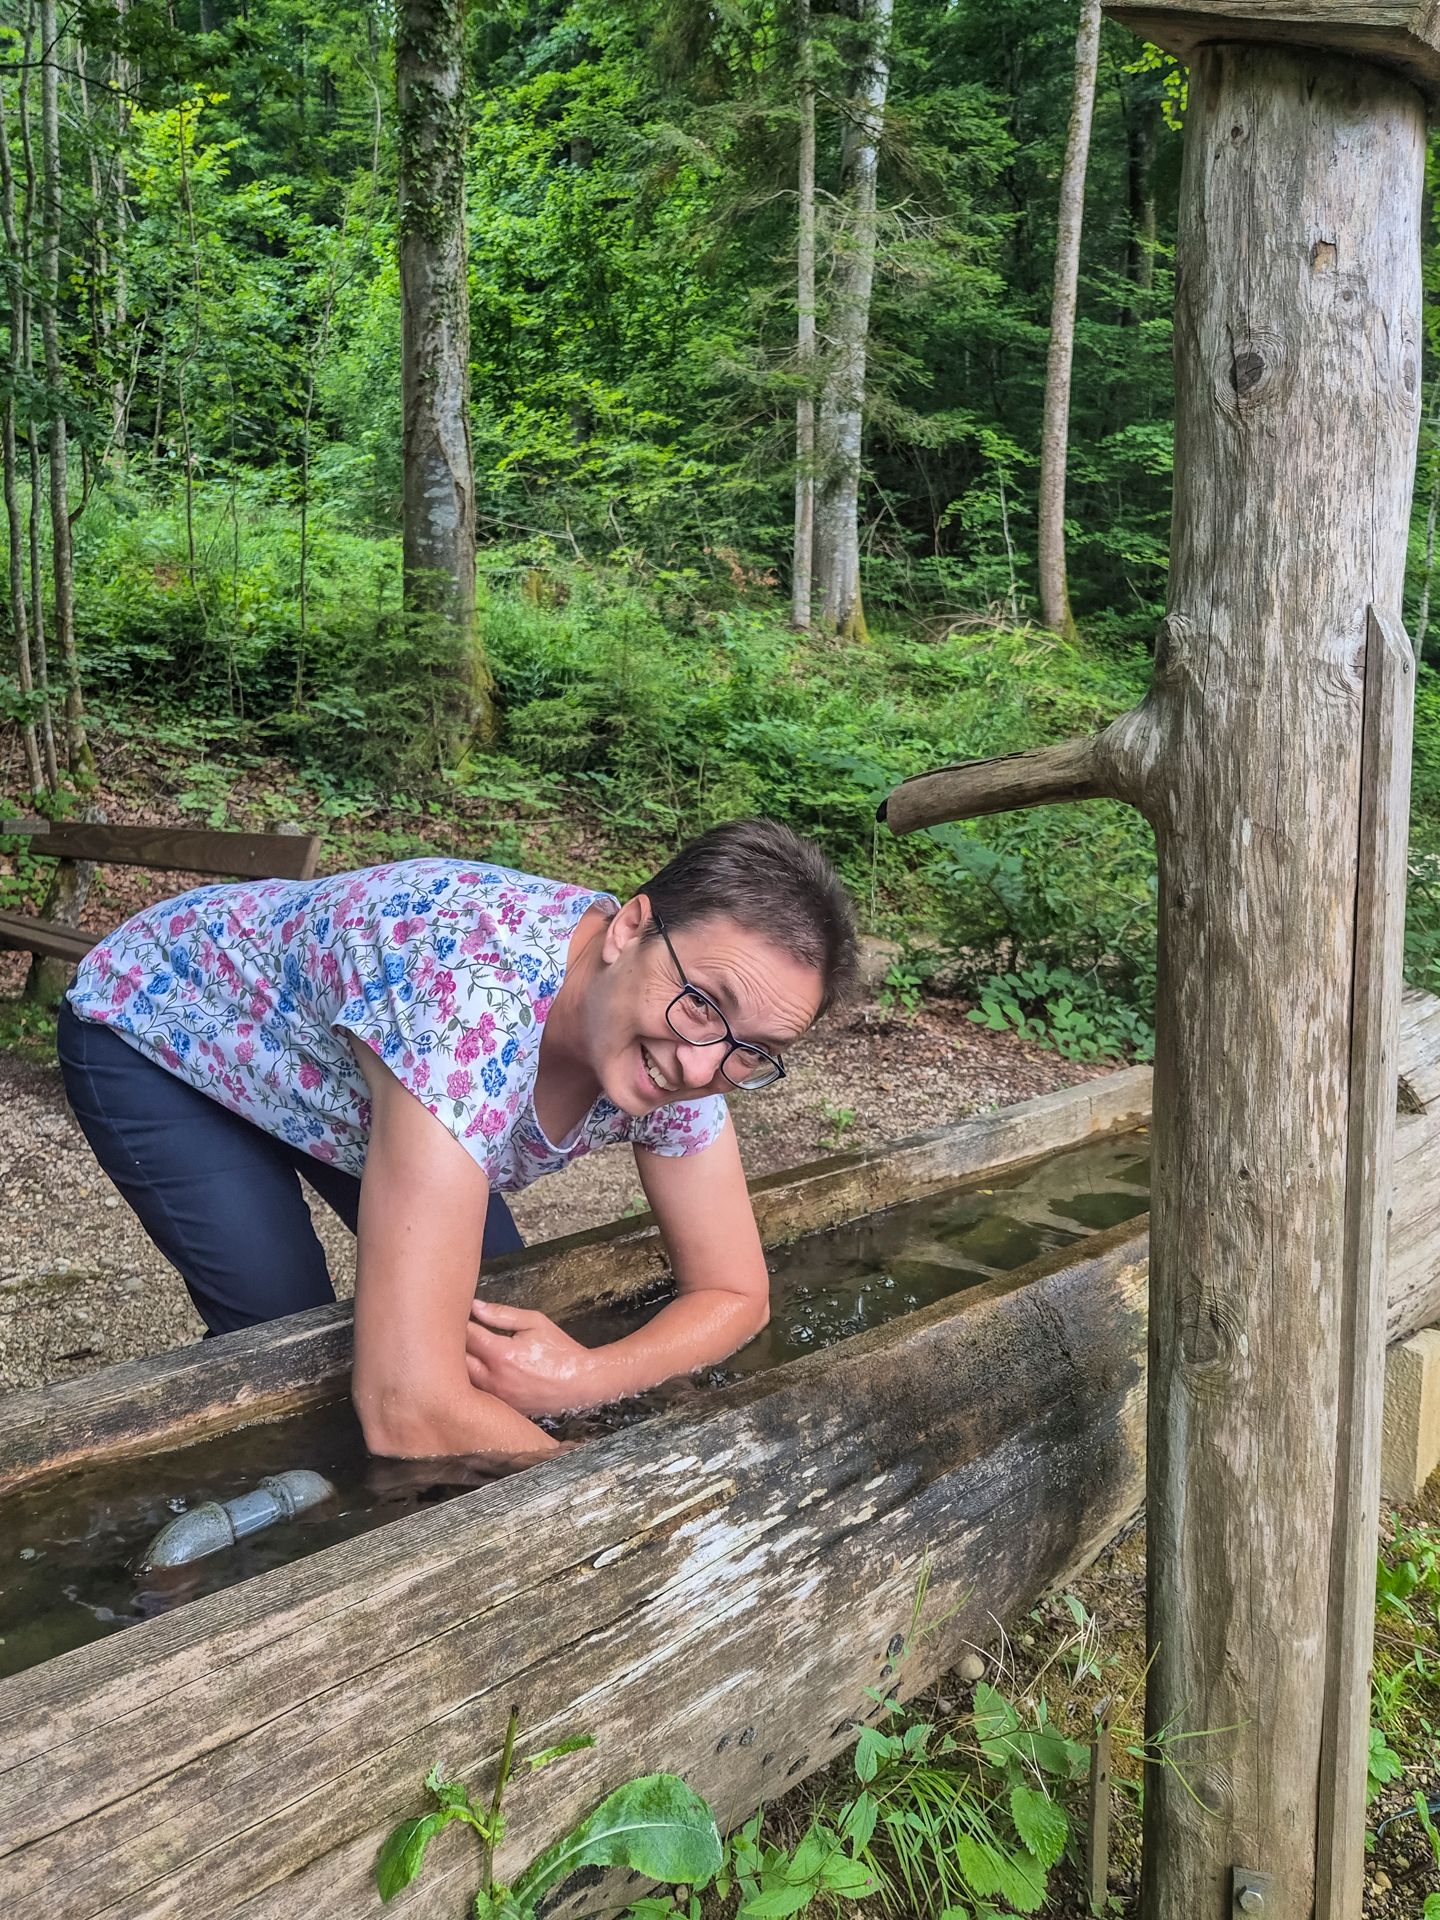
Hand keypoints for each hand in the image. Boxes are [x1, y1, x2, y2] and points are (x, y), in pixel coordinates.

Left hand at [466, 1300, 598, 1416]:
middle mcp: (494, 1379)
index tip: (457, 1317)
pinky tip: (477, 1374)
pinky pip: (478, 1395)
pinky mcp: (502, 1408)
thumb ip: (502, 1314)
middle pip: (456, 1362)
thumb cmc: (559, 1350)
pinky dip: (473, 1384)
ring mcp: (497, 1398)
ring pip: (462, 1382)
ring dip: (459, 1367)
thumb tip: (475, 1306)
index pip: (466, 1336)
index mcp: (501, 1354)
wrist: (580, 1382)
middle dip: (453, 1346)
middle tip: (455, 1334)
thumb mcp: (534, 1322)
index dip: (458, 1324)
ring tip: (463, 1353)